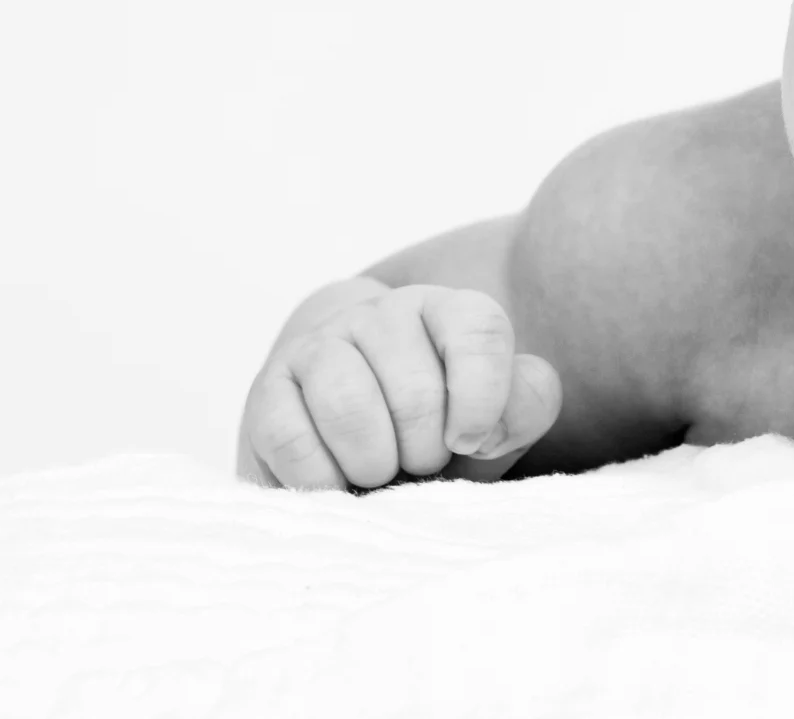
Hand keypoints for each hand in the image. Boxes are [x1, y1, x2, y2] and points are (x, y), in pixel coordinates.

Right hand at [237, 278, 561, 490]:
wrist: (354, 440)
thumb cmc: (437, 432)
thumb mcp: (497, 423)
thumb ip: (525, 405)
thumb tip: (490, 424)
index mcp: (446, 311)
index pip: (479, 330)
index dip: (483, 400)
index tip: (470, 442)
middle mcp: (381, 315)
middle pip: (415, 391)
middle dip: (424, 452)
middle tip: (418, 462)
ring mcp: (319, 345)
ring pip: (348, 406)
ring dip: (373, 465)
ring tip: (378, 472)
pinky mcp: (268, 388)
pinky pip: (292, 438)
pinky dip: (321, 480)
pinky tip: (335, 482)